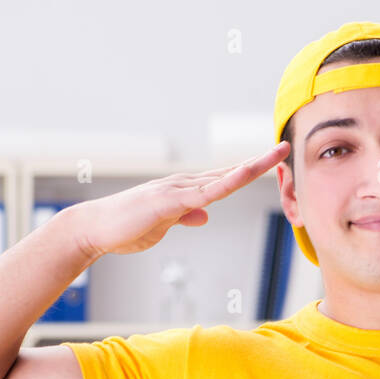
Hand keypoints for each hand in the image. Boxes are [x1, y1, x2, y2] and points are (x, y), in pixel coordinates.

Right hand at [69, 141, 290, 256]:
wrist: (95, 229)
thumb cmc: (126, 227)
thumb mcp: (164, 226)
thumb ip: (184, 216)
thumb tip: (205, 215)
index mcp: (184, 191)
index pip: (223, 179)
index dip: (249, 171)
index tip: (272, 163)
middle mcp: (183, 184)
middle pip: (229, 172)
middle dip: (259, 162)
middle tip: (284, 147)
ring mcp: (177, 190)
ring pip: (222, 178)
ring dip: (250, 167)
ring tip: (275, 154)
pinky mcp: (169, 202)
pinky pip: (204, 193)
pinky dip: (226, 183)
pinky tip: (243, 176)